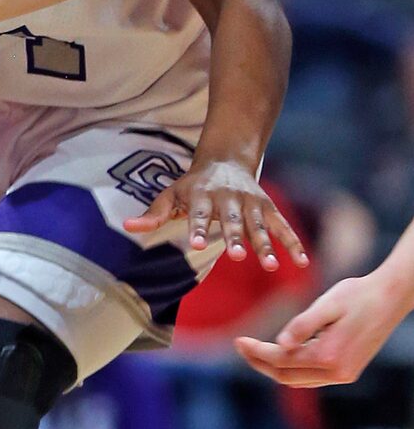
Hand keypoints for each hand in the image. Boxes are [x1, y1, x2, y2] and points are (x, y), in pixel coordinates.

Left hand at [123, 160, 307, 269]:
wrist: (226, 160)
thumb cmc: (192, 186)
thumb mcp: (170, 194)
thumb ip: (153, 213)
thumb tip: (127, 226)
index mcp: (203, 195)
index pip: (199, 213)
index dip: (198, 228)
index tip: (195, 244)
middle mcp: (230, 198)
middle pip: (233, 220)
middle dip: (236, 237)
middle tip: (237, 256)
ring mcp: (252, 203)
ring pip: (259, 225)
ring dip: (266, 245)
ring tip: (270, 267)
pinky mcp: (269, 208)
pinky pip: (283, 226)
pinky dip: (293, 242)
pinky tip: (301, 261)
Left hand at [235, 269, 409, 387]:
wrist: (392, 296)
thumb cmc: (359, 294)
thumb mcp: (327, 304)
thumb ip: (303, 325)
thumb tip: (280, 344)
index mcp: (330, 356)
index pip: (281, 360)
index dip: (256, 352)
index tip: (238, 340)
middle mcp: (338, 372)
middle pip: (285, 376)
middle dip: (260, 363)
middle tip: (241, 346)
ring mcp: (344, 375)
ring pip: (297, 379)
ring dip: (274, 367)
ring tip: (255, 349)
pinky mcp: (348, 371)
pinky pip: (311, 376)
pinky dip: (292, 366)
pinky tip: (282, 350)